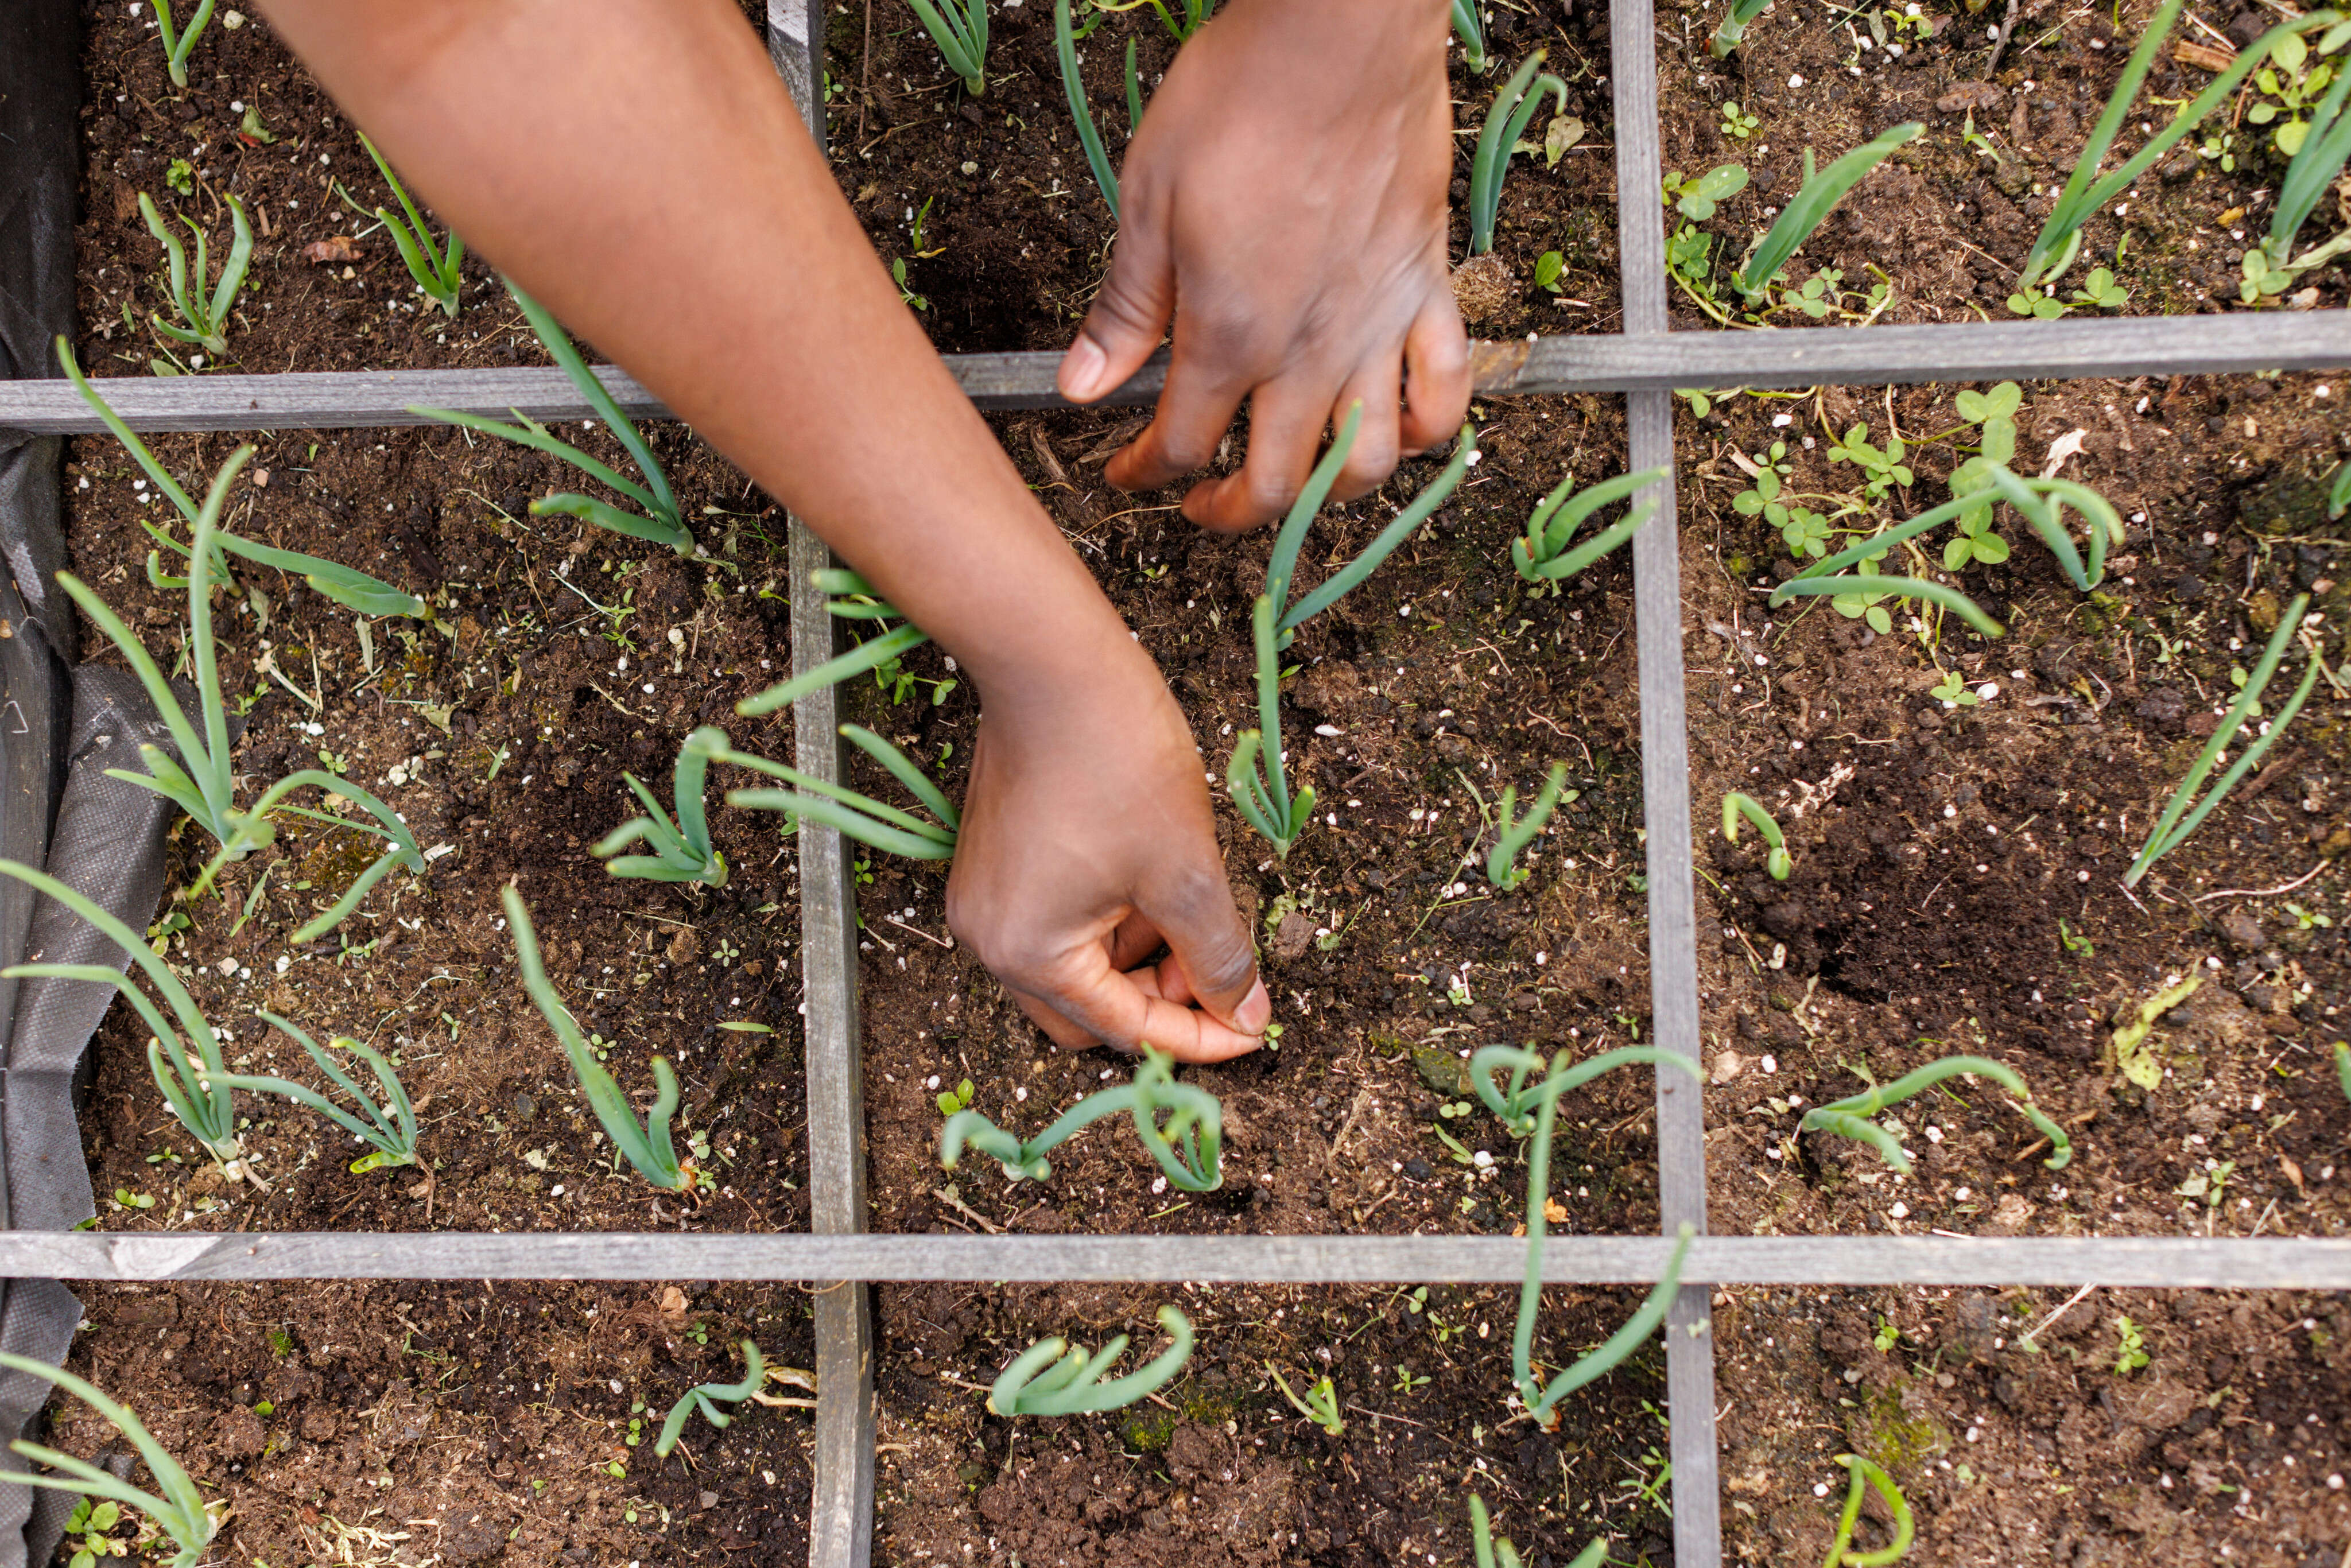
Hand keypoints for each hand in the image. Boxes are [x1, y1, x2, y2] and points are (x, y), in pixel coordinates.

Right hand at [945, 651, 1269, 1062]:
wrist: (1053, 660)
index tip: (1254, 1028)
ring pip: (1079, 965)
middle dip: (1162, 998)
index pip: (1125, 1029)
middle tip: (1222, 966)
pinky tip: (1154, 874)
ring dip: (1141, 954)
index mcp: (1029, 955)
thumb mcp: (1186, 871)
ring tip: (1191, 900)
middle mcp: (991, 940)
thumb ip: (1218, 956)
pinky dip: (1113, 916)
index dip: (1199, 1036)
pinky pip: (1060, 920)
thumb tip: (1245, 1016)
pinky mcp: (996, 862)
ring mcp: (987, 899)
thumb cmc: (1115, 759)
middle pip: (1090, 1013)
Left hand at [1056, 0, 1469, 530]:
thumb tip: (1080, 387)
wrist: (1338, 37)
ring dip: (1330, 495)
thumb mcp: (1148, 203)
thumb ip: (1122, 309)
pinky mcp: (1426, 289)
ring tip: (1298, 482)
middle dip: (1230, 512)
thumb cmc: (1239, 101)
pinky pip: (1446, 389)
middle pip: (1276, 483)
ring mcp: (1376, 327)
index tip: (1125, 471)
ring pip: (1368, 462)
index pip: (1183, 446)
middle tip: (1202, 503)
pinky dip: (1429, 430)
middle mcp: (1308, 351)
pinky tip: (1400, 431)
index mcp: (1229, 335)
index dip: (1145, 473)